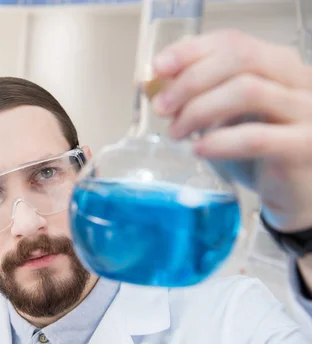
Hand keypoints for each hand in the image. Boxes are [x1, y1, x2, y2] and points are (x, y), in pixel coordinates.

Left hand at [150, 29, 311, 232]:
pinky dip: (220, 141)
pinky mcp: (304, 145)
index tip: (158, 68)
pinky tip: (199, 149)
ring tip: (177, 132)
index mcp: (277, 65)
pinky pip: (256, 137)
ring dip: (200, 110)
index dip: (191, 51)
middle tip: (162, 107)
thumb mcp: (225, 117)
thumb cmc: (258, 152)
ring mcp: (306, 111)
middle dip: (191, 80)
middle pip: (240, 58)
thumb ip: (198, 96)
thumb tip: (156, 83)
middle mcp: (298, 79)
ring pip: (248, 91)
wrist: (293, 193)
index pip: (233, 41)